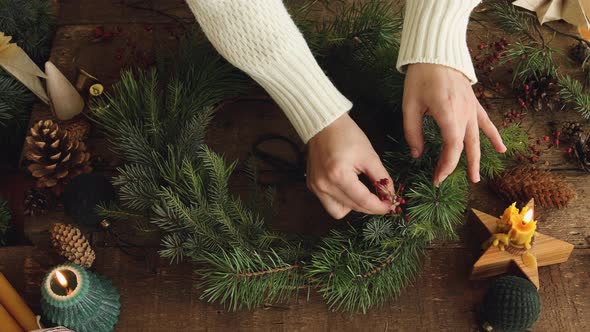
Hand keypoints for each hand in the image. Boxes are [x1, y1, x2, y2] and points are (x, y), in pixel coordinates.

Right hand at [307, 114, 392, 218]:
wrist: (324, 125)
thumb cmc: (347, 135)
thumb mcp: (369, 155)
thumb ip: (381, 178)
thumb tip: (390, 195)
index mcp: (339, 176)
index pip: (363, 201)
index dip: (380, 206)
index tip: (391, 205)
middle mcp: (324, 185)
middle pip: (353, 207)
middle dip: (370, 206)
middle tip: (383, 199)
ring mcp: (315, 187)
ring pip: (339, 212)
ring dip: (354, 206)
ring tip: (363, 193)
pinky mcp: (312, 186)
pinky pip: (329, 203)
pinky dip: (342, 200)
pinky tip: (349, 189)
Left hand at [402, 64, 506, 184]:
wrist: (437, 53)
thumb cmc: (420, 77)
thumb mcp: (409, 105)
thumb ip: (412, 132)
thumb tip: (416, 154)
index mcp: (447, 113)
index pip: (452, 147)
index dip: (446, 165)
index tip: (437, 178)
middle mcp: (464, 113)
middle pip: (465, 146)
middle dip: (457, 166)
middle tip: (446, 180)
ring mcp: (472, 109)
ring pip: (477, 138)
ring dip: (477, 158)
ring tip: (476, 178)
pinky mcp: (474, 104)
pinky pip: (486, 122)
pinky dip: (494, 136)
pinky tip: (501, 149)